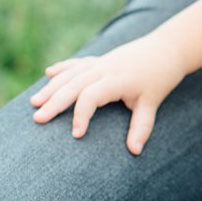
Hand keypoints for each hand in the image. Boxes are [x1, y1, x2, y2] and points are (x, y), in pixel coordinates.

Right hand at [29, 36, 184, 153]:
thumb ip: (142, 127)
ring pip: (71, 74)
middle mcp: (104, 68)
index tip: (76, 135)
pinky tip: (48, 73)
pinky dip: (63, 68)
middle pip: (73, 85)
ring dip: (51, 87)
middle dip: (54, 102)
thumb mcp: (152, 103)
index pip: (90, 97)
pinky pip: (77, 63)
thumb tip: (135, 151)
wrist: (167, 49)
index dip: (81, 115)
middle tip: (37, 118)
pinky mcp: (101, 59)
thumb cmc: (160, 78)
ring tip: (34, 102)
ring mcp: (101, 62)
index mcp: (116, 80)